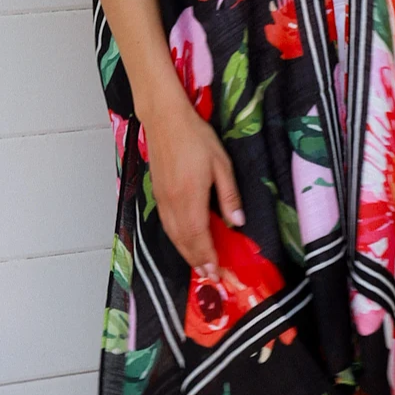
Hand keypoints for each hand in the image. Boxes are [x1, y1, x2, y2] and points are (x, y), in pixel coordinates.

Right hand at [140, 87, 245, 277]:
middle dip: (197, 260)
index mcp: (191, 198)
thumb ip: (229, 196)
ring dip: (186, 252)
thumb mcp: (222, 164)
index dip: (208, 256)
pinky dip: (176, 238)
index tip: (217, 272)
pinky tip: (184, 241)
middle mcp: (173, 204)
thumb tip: (238, 223)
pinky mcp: (157, 193)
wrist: (165, 119)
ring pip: (173, 235)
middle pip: (184, 241)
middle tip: (211, 274)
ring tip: (199, 264)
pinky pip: (166, 224)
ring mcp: (162, 199)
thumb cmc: (197, 137)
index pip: (199, 237)